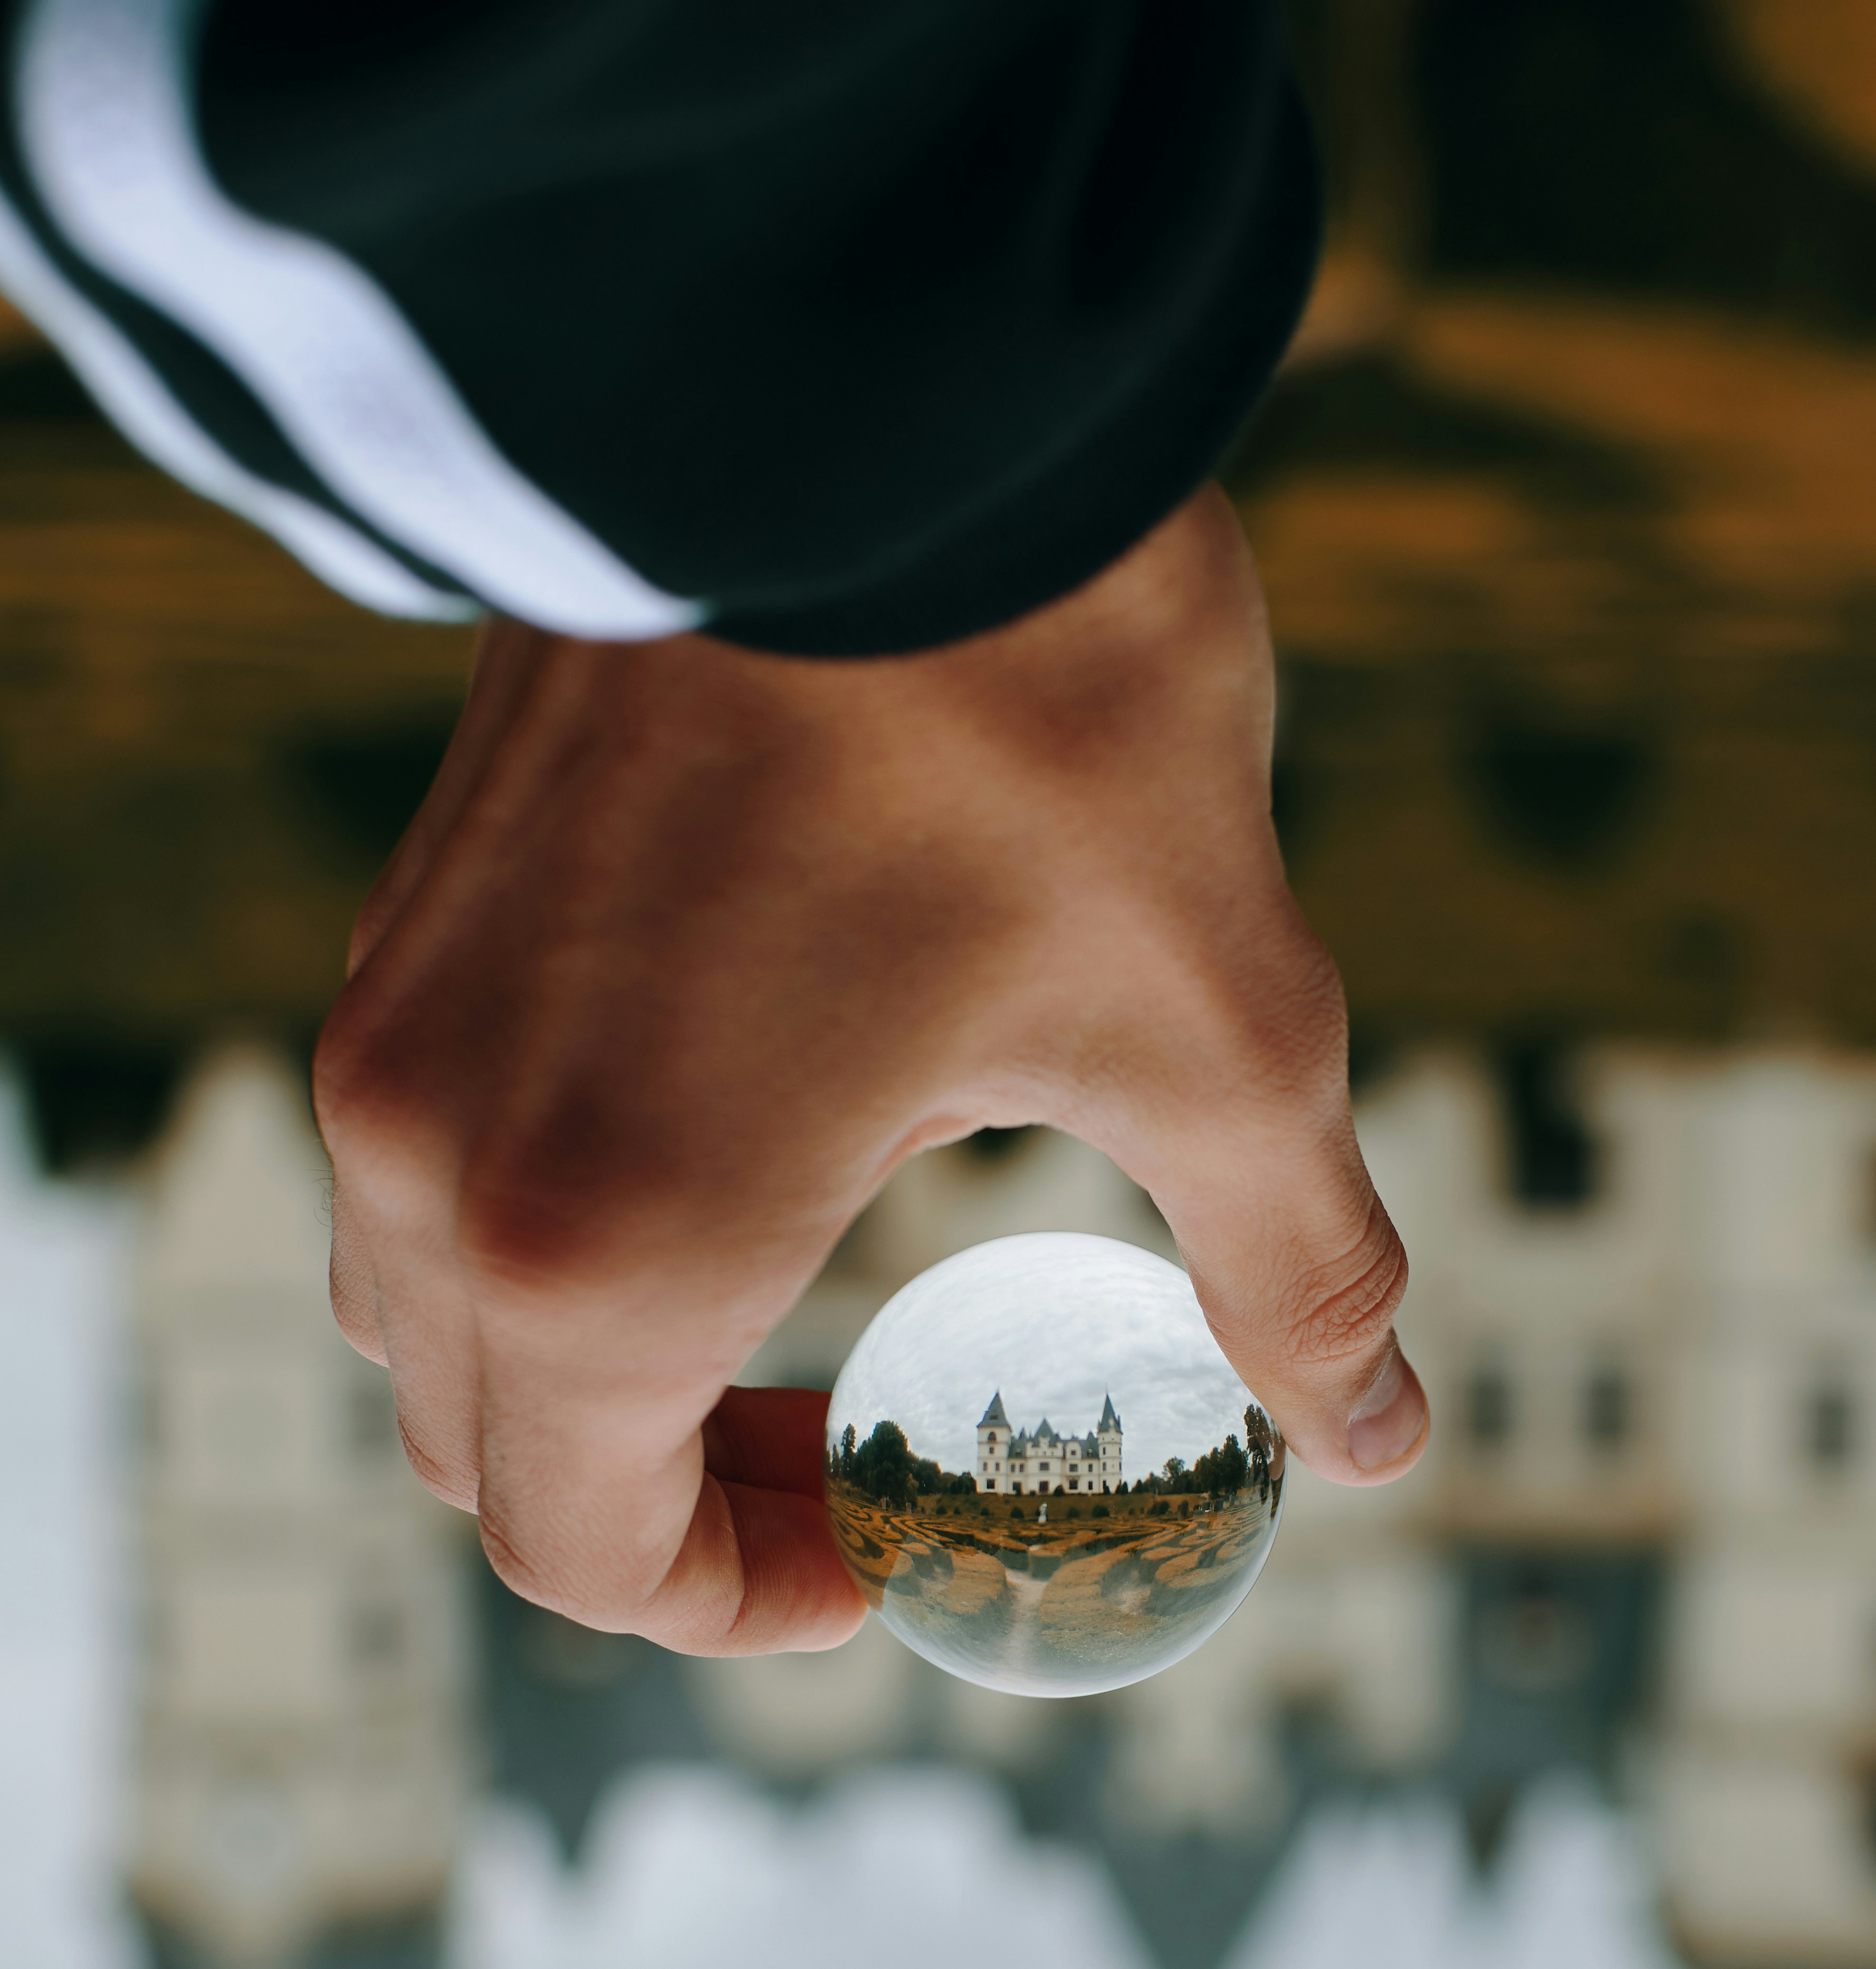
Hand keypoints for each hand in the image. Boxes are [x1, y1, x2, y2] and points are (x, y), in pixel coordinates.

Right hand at [315, 487, 1428, 1653]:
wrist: (870, 370)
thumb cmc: (1044, 711)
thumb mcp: (1221, 1028)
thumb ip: (1291, 1270)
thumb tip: (1379, 1428)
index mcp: (604, 1235)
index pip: (588, 1555)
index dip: (752, 1599)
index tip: (896, 1541)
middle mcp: (441, 1153)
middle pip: (499, 1458)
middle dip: (687, 1504)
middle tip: (877, 1456)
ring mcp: (404, 1020)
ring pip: (444, 1317)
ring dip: (608, 1372)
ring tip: (798, 1324)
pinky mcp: (418, 912)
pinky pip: (434, 1159)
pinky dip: (557, 1229)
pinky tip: (741, 1145)